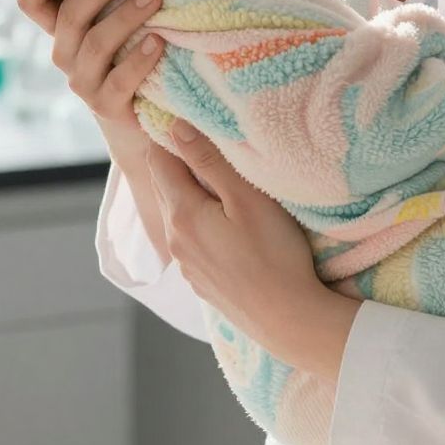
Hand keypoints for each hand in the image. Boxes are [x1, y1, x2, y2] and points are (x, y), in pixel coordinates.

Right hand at [4, 0, 164, 154]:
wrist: (135, 114)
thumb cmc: (126, 51)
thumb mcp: (110, 17)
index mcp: (61, 30)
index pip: (32, 4)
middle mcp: (64, 54)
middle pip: (69, 17)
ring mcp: (83, 82)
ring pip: (96, 44)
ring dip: (125, 16)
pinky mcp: (106, 106)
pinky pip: (120, 80)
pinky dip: (139, 58)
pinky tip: (158, 40)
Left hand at [148, 122, 360, 380]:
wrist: (287, 319)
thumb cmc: (274, 254)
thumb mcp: (247, 198)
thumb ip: (209, 161)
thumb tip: (176, 128)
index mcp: (181, 214)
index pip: (158, 160)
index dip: (172, 138)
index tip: (196, 125)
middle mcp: (174, 240)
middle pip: (165, 187)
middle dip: (181, 164)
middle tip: (213, 148)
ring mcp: (186, 264)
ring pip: (178, 215)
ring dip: (193, 195)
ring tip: (225, 186)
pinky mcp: (201, 281)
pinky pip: (192, 240)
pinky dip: (202, 224)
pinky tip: (230, 228)